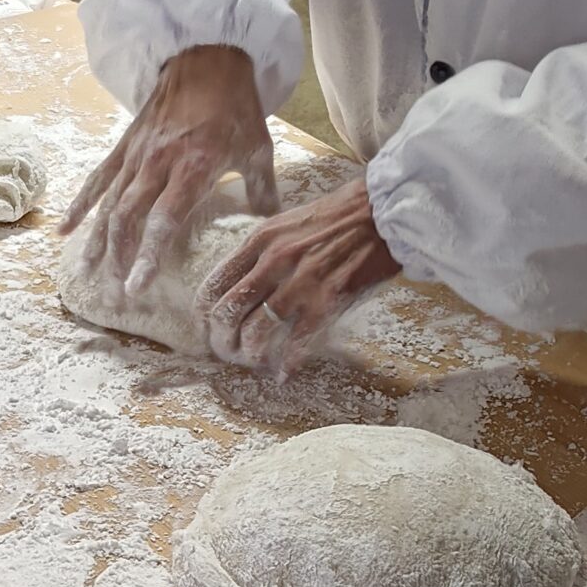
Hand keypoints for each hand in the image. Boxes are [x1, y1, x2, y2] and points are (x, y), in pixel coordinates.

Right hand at [62, 46, 277, 293]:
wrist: (206, 55)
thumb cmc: (235, 104)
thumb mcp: (258, 146)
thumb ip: (261, 190)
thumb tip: (267, 229)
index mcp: (192, 166)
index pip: (164, 220)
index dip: (148, 256)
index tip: (137, 287)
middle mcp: (157, 163)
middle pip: (128, 219)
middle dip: (118, 261)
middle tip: (114, 296)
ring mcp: (136, 154)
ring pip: (108, 204)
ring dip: (96, 243)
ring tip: (86, 275)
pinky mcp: (124, 146)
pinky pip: (97, 180)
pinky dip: (79, 206)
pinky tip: (63, 232)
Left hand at [198, 176, 398, 372]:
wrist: (382, 212)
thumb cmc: (337, 215)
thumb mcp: (286, 222)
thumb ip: (262, 250)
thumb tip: (242, 280)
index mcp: (260, 241)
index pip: (214, 284)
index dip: (204, 313)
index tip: (206, 327)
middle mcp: (273, 262)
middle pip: (227, 312)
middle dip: (220, 340)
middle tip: (225, 351)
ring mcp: (300, 284)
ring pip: (256, 332)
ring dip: (249, 353)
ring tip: (252, 361)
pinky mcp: (327, 302)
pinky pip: (298, 343)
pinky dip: (287, 364)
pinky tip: (283, 374)